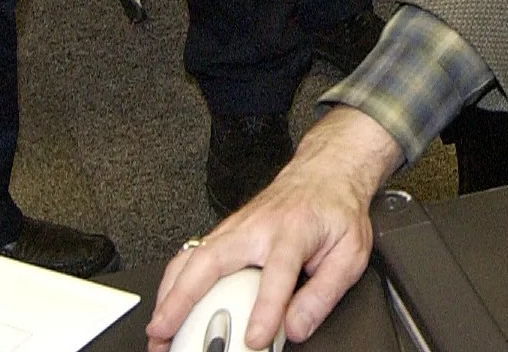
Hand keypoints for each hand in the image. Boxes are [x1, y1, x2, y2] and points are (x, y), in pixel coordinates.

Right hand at [148, 108, 404, 349]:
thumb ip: (324, 293)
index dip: (265, 309)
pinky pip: (190, 255)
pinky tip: (165, 305)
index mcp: (294, 230)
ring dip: (168, 295)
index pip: (277, 273)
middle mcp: (257, 227)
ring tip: (157, 330)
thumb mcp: (350, 252)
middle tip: (166, 334)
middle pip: (211, 260)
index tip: (254, 339)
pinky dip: (172, 283)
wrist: (325, 172)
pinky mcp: (224, 232)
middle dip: (183, 300)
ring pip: (191, 258)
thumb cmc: (335, 211)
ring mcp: (235, 227)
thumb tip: (296, 328)